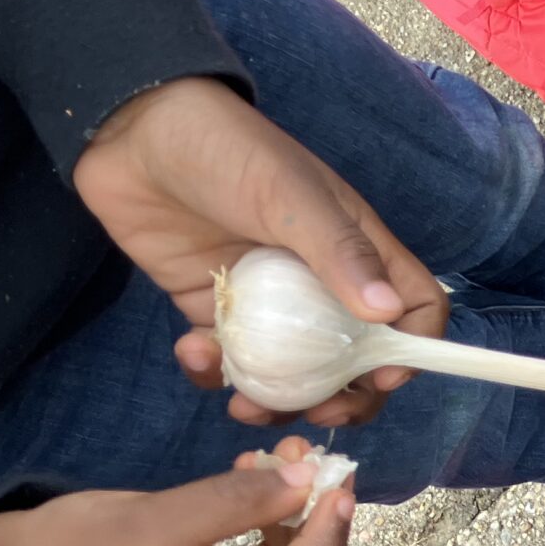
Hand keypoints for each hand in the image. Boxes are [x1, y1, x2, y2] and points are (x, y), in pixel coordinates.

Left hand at [70, 77, 447, 427]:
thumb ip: (340, 253)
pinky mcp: (214, 310)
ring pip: (293, 373)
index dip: (411, 349)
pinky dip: (215, 372)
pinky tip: (192, 351)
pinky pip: (228, 361)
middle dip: (345, 396)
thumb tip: (390, 313)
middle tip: (317, 412)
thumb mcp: (290, 195)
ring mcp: (268, 302)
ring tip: (244, 407)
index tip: (378, 376)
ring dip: (276, 400)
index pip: (414, 309)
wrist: (130, 133)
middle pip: (358, 359)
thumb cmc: (226, 149)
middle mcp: (321, 284)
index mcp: (357, 251)